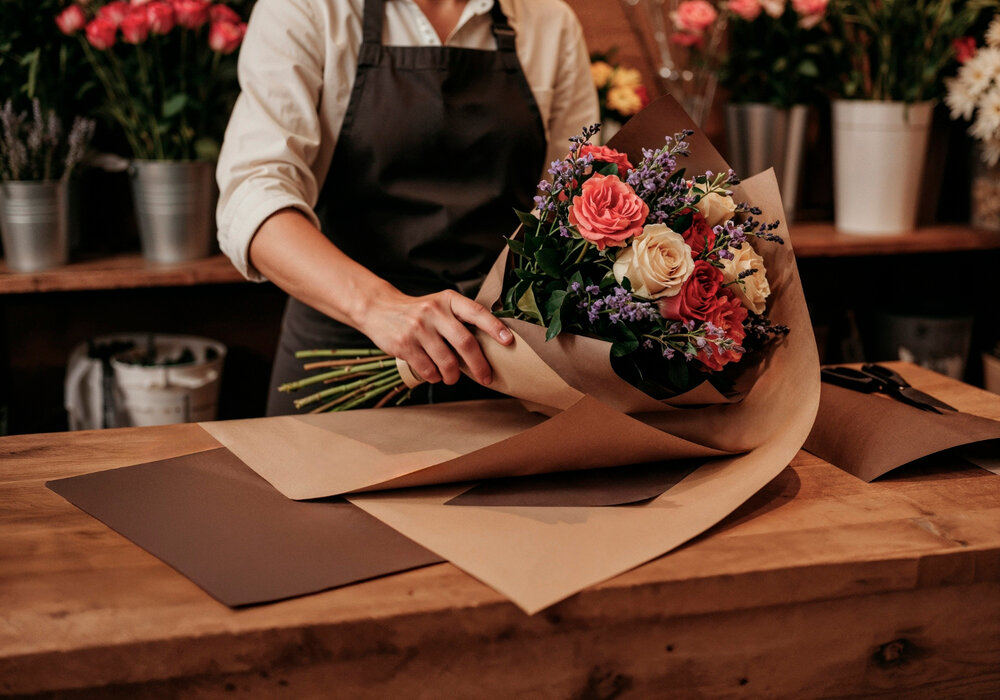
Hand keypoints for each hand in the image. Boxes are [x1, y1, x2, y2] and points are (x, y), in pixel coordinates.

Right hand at [357, 287, 512, 385]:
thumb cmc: (418, 312)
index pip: (477, 312)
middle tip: (486, 377)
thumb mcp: (439, 305)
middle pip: (465, 343)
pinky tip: (434, 373)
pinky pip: (428, 370)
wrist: (379, 309)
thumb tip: (489, 348)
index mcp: (448, 300)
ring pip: (447, 362)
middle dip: (479, 365)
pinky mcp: (405, 345)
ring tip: (453, 377)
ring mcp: (418, 328)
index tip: (508, 341)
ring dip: (454, 376)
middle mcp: (434, 312)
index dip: (494, 327)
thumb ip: (460, 320)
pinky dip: (435, 377)